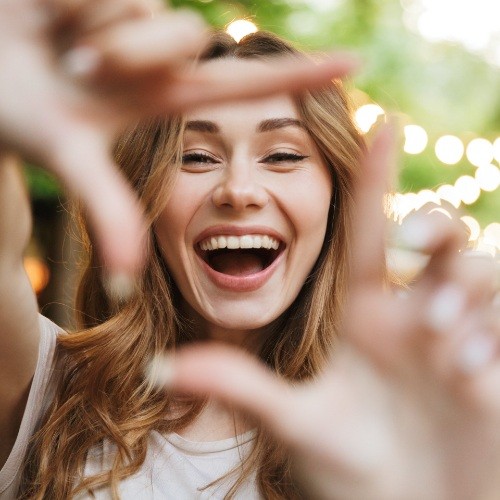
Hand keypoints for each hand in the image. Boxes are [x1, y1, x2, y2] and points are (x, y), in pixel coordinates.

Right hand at [0, 0, 357, 277]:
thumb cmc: (10, 115)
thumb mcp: (66, 157)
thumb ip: (106, 212)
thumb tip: (127, 285)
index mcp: (160, 99)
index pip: (244, 87)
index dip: (300, 76)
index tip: (355, 66)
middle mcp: (155, 55)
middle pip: (180, 37)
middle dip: (126, 53)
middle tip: (75, 68)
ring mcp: (133, 15)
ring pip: (145, 10)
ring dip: (90, 29)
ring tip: (56, 47)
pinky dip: (65, 1)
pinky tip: (46, 14)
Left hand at [157, 127, 499, 498]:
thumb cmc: (351, 471)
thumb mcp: (295, 422)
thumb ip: (238, 388)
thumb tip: (161, 368)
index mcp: (365, 315)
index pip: (369, 233)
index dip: (374, 178)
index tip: (379, 120)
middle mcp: (414, 314)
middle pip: (440, 234)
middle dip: (437, 226)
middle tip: (418, 248)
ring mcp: (460, 337)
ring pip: (483, 272)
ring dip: (468, 298)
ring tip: (445, 352)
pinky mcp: (496, 365)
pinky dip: (491, 340)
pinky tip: (471, 381)